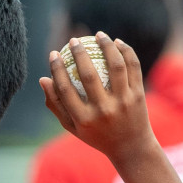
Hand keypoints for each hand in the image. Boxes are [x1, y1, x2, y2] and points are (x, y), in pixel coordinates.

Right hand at [40, 32, 157, 161]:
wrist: (131, 147)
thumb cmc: (96, 134)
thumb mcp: (72, 126)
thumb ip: (56, 105)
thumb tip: (43, 79)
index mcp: (83, 119)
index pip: (65, 89)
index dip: (57, 68)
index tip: (54, 54)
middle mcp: (103, 111)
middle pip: (89, 75)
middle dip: (79, 53)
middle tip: (73, 40)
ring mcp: (123, 103)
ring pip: (115, 66)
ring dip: (106, 46)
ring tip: (98, 35)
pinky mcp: (139, 96)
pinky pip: (132, 67)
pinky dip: (125, 51)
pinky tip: (117, 42)